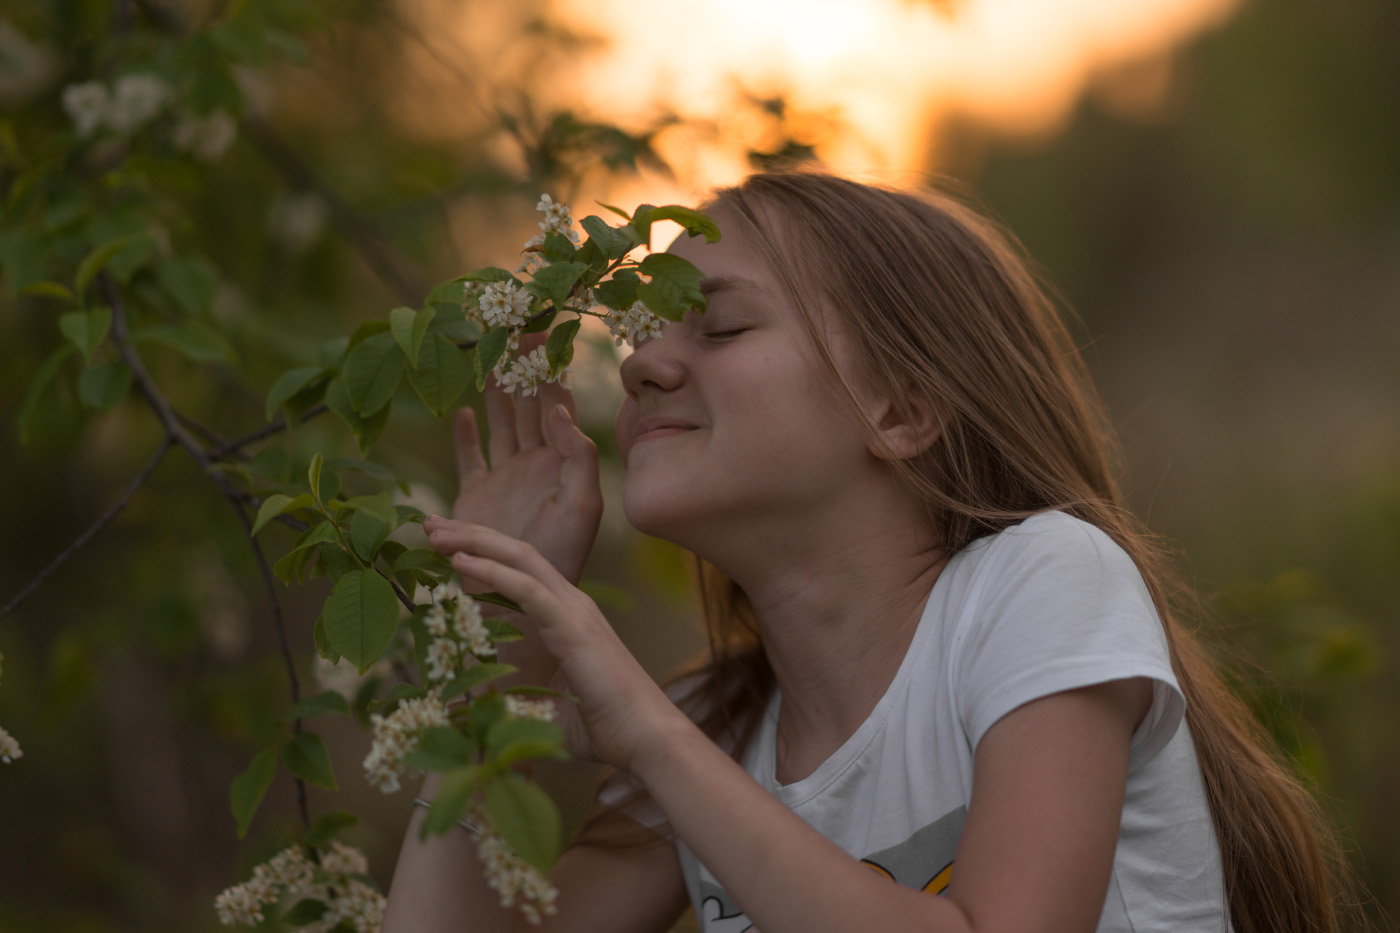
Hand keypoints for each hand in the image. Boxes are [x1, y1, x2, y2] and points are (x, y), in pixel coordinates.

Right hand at [446, 334, 601, 585]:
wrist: (522, 597)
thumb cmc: (562, 554)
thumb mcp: (583, 503)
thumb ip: (577, 454)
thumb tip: (558, 406)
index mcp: (563, 461)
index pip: (557, 403)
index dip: (549, 369)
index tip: (540, 333)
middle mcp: (535, 464)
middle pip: (528, 406)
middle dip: (522, 370)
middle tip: (513, 331)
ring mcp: (505, 478)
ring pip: (501, 424)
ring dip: (497, 394)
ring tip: (490, 360)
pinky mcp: (475, 497)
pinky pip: (471, 458)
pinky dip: (467, 435)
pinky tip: (463, 411)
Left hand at [446, 524, 685, 772]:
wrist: (647, 739)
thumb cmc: (603, 730)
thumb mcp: (541, 709)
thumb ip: (508, 702)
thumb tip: (460, 712)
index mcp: (568, 616)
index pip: (520, 569)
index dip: (482, 551)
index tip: (444, 545)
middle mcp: (572, 603)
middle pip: (517, 551)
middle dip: (471, 533)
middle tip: (430, 523)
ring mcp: (575, 610)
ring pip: (520, 558)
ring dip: (474, 541)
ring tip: (435, 531)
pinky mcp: (573, 626)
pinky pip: (527, 588)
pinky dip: (491, 571)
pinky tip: (459, 562)